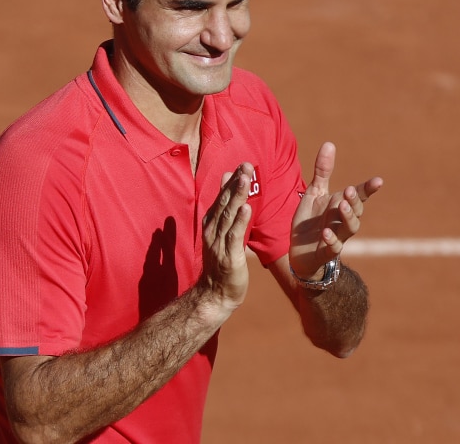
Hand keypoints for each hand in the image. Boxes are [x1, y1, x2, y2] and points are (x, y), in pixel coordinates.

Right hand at [200, 163, 253, 308]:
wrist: (215, 295)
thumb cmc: (221, 264)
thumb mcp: (222, 235)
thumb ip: (225, 211)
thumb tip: (228, 185)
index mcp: (212, 224)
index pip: (221, 198)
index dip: (231, 182)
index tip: (241, 165)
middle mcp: (213, 231)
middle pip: (224, 202)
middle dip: (236, 183)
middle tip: (247, 165)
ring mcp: (220, 244)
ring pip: (229, 216)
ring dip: (237, 196)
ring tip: (246, 179)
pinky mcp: (229, 257)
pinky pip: (234, 237)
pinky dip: (240, 222)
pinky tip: (247, 208)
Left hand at [289, 142, 382, 279]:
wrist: (299, 252)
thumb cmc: (310, 221)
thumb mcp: (314, 193)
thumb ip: (323, 171)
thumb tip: (330, 143)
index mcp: (341, 205)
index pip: (359, 195)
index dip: (368, 188)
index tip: (379, 181)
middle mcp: (342, 221)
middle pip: (357, 211)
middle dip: (355, 201)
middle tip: (349, 190)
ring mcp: (336, 236)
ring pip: (350, 228)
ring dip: (348, 217)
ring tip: (342, 205)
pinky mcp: (326, 251)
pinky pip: (333, 247)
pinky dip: (331, 240)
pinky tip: (325, 233)